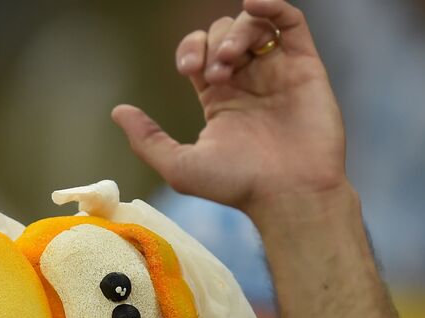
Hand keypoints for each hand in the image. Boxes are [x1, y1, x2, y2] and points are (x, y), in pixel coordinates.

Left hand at [111, 0, 345, 217]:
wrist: (286, 192)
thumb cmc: (236, 185)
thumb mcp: (179, 165)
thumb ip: (147, 139)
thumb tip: (118, 111)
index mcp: (219, 98)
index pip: (200, 54)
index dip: (191, 50)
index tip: (188, 70)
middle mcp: (248, 81)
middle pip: (224, 34)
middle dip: (212, 44)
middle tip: (213, 74)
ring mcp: (278, 71)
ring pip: (254, 25)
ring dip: (235, 33)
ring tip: (230, 60)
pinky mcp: (306, 66)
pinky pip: (291, 21)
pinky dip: (272, 6)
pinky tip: (253, 3)